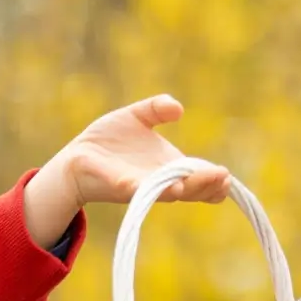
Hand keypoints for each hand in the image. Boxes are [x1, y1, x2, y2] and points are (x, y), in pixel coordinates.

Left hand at [24, 94, 230, 245]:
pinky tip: (169, 188)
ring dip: (186, 189)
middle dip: (206, 184)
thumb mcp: (137, 116)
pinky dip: (151, 189)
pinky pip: (137, 189)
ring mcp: (140, 186)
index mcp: (168, 167)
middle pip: (190, 189)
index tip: (225, 175)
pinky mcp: (119, 186)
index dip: (213, 179)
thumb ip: (157, 108)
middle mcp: (158, 181)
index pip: (199, 178)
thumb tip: (177, 108)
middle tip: (222, 177)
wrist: (76, 157)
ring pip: (168, 192)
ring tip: (202, 183)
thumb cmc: (108, 141)